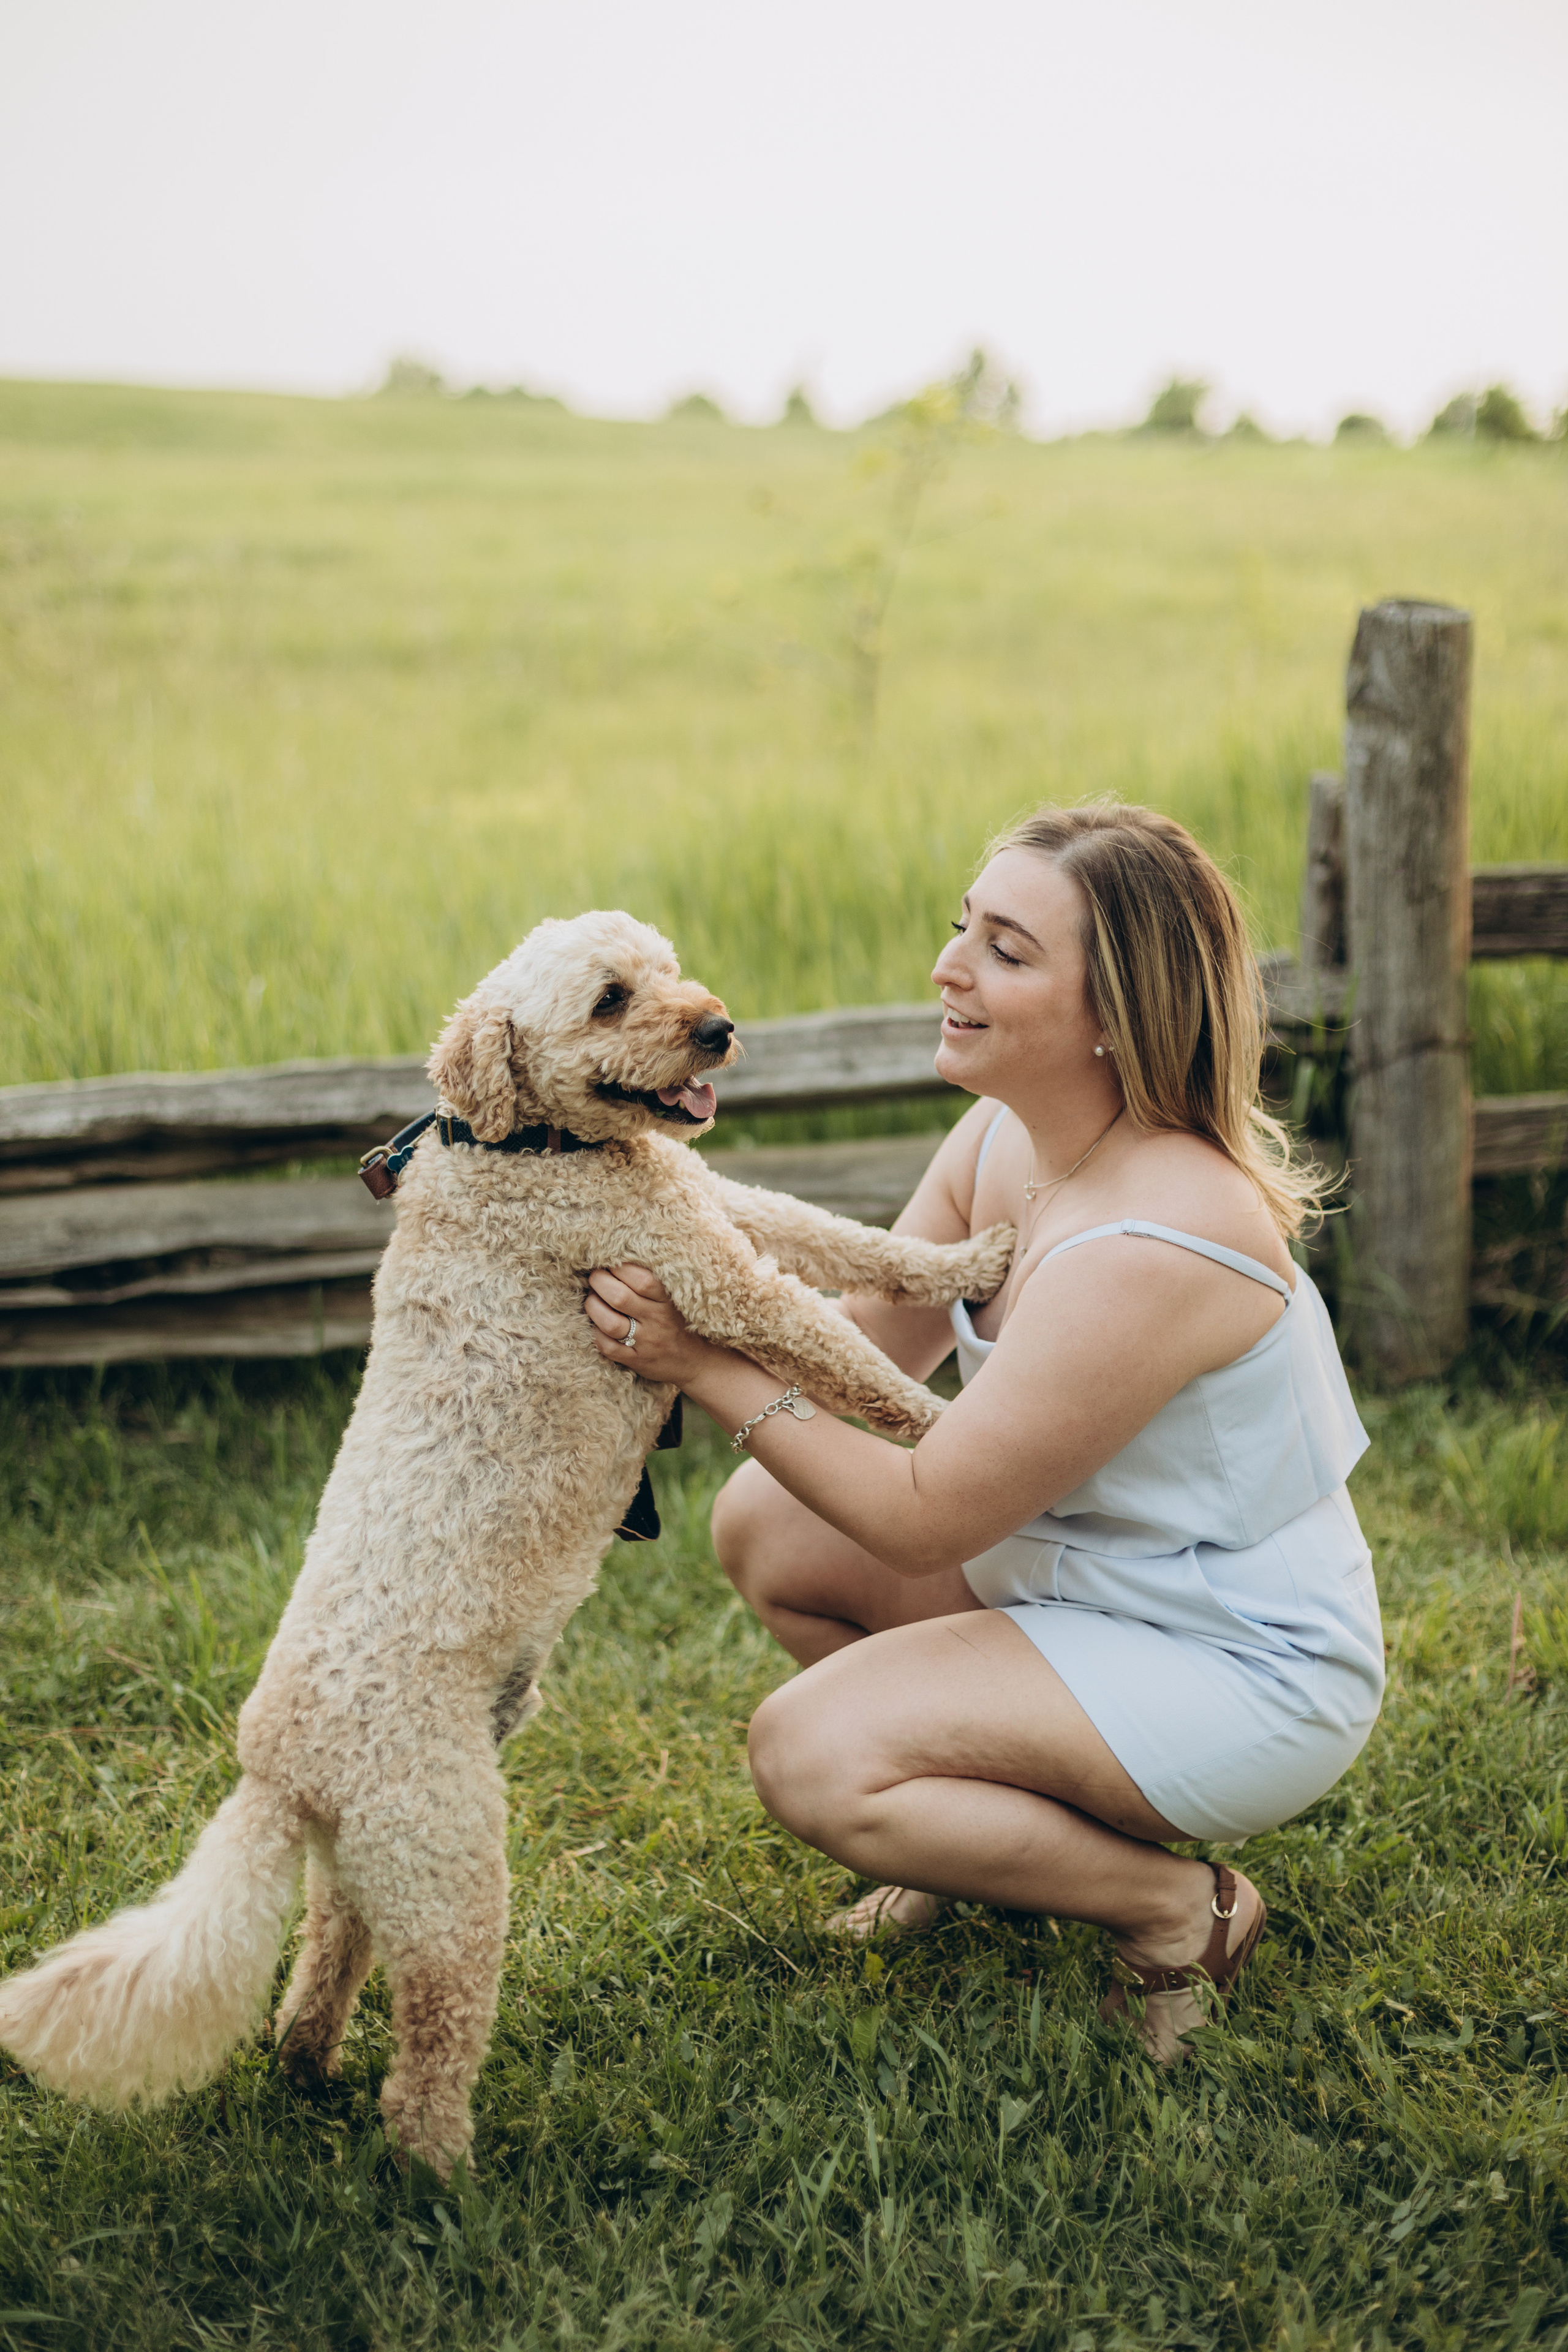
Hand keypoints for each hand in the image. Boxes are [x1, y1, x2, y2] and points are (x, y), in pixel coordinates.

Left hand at [584, 1263, 726, 1385]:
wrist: (696, 1360)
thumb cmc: (678, 1321)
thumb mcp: (673, 1298)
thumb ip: (651, 1280)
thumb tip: (617, 1259)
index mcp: (668, 1300)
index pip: (641, 1279)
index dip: (619, 1267)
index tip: (609, 1262)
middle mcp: (658, 1321)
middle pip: (620, 1298)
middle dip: (599, 1282)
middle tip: (595, 1277)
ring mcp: (646, 1342)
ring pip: (610, 1323)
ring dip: (593, 1307)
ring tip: (593, 1299)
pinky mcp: (636, 1360)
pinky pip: (607, 1347)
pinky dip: (596, 1333)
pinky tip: (598, 1324)